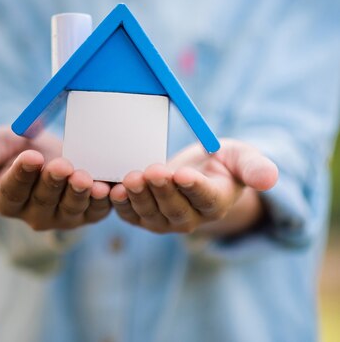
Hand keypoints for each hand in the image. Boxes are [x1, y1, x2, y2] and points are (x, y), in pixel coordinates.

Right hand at [0, 126, 111, 229]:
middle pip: (44, 200)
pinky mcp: (87, 214)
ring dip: (79, 193)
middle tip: (61, 165)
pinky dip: (103, 202)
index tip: (30, 157)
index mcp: (7, 200)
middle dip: (54, 182)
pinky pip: (96, 211)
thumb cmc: (16, 147)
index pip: (13, 191)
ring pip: (70, 208)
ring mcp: (62, 217)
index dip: (22, 175)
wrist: (48, 150)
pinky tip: (109, 188)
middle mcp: (33, 215)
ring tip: (85, 177)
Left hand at [109, 139, 278, 235]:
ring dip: (138, 197)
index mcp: (216, 202)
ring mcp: (164, 221)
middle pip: (175, 209)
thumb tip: (270, 179)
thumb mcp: (242, 158)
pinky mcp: (143, 216)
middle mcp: (190, 218)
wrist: (199, 170)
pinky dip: (120, 205)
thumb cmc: (223, 161)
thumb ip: (254, 167)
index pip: (205, 198)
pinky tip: (110, 190)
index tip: (182, 174)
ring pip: (150, 214)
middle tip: (152, 171)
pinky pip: (130, 215)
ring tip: (130, 178)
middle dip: (162, 191)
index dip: (193, 188)